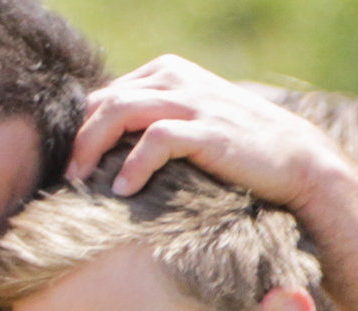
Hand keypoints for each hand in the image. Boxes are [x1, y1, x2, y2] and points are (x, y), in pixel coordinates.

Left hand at [69, 57, 344, 211]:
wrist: (294, 159)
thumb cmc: (236, 149)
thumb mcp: (188, 123)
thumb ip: (151, 122)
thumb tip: (103, 149)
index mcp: (165, 72)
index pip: (103, 94)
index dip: (77, 129)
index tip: (63, 164)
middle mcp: (174, 78)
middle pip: (103, 101)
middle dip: (76, 140)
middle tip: (63, 177)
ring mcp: (192, 101)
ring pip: (120, 112)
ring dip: (92, 149)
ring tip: (79, 183)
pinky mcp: (207, 129)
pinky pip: (157, 140)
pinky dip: (133, 165)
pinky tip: (122, 191)